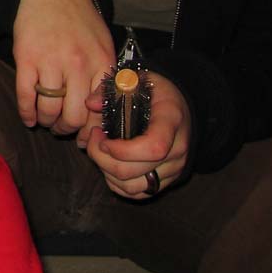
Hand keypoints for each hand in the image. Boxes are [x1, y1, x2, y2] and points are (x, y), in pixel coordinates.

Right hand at [12, 0, 115, 133]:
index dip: (92, 129)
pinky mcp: (26, 59)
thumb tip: (99, 110)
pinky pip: (26, 97)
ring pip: (50, 110)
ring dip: (46, 122)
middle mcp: (78, 64)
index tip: (86, 137)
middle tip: (62, 129)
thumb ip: (104, 74)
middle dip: (67, 129)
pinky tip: (28, 117)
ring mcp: (51, 62)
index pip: (100, 109)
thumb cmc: (76, 16)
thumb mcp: (101, 42)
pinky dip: (26, 113)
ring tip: (45, 121)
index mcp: (101, 61)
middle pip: (74, 116)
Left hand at [84, 73, 190, 198]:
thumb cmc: (154, 92)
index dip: (122, 150)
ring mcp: (173, 168)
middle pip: (133, 172)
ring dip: (106, 172)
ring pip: (132, 187)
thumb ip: (110, 88)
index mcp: (171, 121)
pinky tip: (109, 162)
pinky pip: (136, 193)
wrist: (181, 106)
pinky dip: (116, 183)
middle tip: (93, 137)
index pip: (153, 148)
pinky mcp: (166, 180)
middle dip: (101, 158)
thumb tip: (91, 104)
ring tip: (100, 150)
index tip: (101, 136)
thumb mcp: (135, 79)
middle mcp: (177, 150)